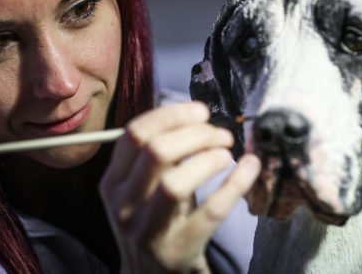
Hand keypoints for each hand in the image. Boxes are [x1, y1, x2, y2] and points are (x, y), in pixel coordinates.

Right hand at [99, 101, 260, 273]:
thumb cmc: (155, 221)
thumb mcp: (144, 188)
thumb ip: (159, 155)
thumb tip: (195, 115)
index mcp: (113, 182)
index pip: (134, 133)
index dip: (171, 114)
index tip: (200, 110)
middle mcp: (123, 205)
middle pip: (156, 152)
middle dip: (196, 133)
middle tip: (222, 134)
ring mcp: (146, 231)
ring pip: (175, 183)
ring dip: (209, 159)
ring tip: (228, 154)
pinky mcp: (177, 251)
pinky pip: (211, 212)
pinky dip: (235, 185)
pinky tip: (249, 168)